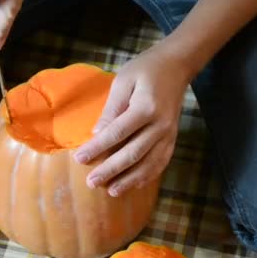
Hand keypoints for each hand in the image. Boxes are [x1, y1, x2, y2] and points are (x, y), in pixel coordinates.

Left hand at [73, 45, 190, 196]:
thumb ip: (112, 109)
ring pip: (149, 163)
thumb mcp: (123, 81)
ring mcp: (169, 134)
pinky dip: (148, 176)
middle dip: (110, 170)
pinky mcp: (173, 138)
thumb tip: (97, 134)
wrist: (177, 66)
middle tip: (91, 183)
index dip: (97, 148)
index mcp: (145, 107)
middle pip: (132, 153)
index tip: (79, 159)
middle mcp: (160, 124)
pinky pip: (161, 162)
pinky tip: (134, 185)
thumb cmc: (145, 69)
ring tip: (111, 191)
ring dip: (130, 180)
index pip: (116, 133)